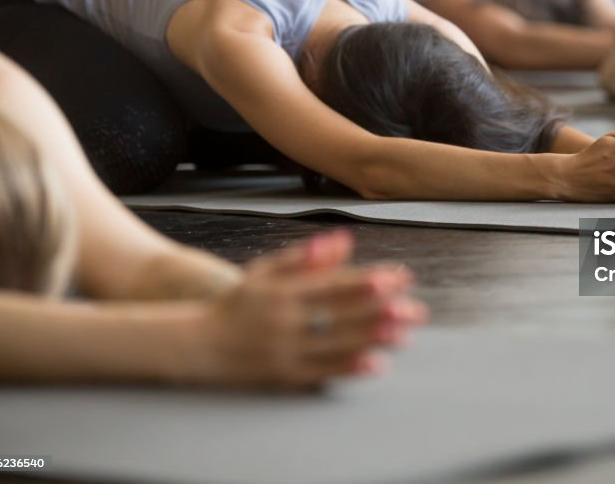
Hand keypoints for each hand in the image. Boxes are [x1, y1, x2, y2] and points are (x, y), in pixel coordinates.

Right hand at [191, 230, 426, 388]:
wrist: (200, 344)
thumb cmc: (241, 302)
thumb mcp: (266, 271)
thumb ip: (304, 256)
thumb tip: (343, 239)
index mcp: (282, 289)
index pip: (333, 283)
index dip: (368, 280)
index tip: (399, 277)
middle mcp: (283, 319)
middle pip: (339, 314)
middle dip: (380, 311)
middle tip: (415, 309)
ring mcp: (283, 349)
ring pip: (335, 343)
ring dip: (372, 338)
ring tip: (405, 334)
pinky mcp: (284, 375)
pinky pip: (322, 371)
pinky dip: (349, 367)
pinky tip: (376, 363)